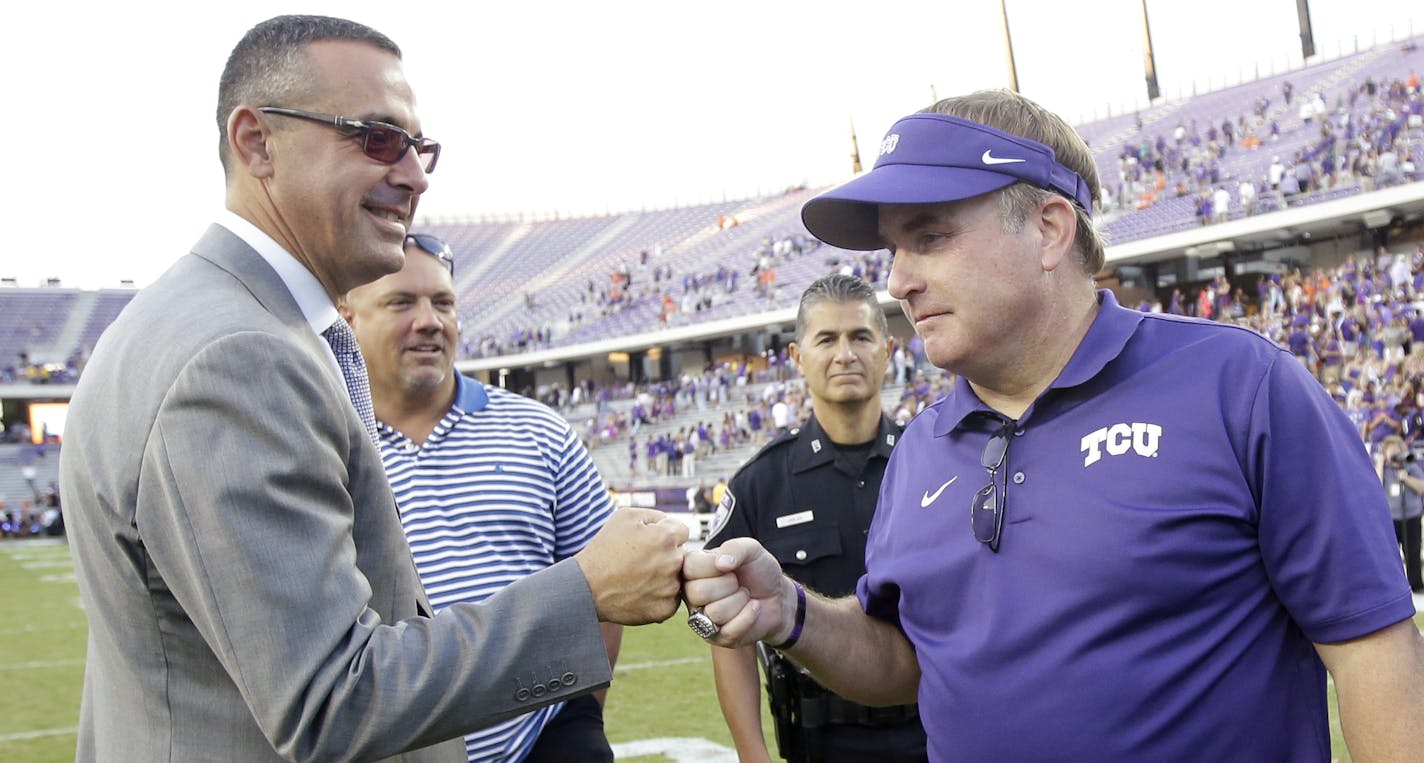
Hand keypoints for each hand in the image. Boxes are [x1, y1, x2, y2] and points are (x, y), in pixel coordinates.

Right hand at [574, 508, 688, 624]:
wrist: (586, 587)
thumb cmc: (604, 549)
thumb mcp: (625, 516)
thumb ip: (655, 515)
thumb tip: (670, 523)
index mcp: (666, 537)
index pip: (682, 531)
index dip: (665, 534)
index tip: (649, 542)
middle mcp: (673, 562)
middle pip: (681, 554)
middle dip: (666, 555)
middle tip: (641, 560)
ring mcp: (671, 588)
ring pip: (677, 577)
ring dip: (664, 576)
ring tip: (638, 577)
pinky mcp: (665, 609)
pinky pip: (671, 599)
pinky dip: (659, 596)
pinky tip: (640, 591)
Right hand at [682, 538, 794, 648]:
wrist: (778, 596)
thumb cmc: (759, 571)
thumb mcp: (751, 549)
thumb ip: (735, 548)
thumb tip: (721, 563)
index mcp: (692, 569)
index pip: (690, 567)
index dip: (716, 565)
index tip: (729, 565)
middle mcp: (691, 594)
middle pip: (699, 592)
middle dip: (730, 585)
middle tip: (738, 582)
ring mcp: (702, 617)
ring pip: (715, 612)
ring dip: (740, 601)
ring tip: (744, 595)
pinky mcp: (716, 638)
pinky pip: (729, 630)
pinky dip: (749, 616)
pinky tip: (752, 608)